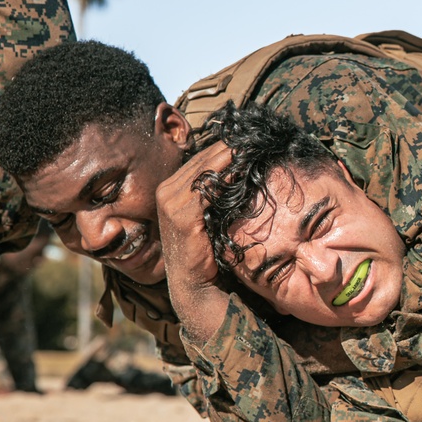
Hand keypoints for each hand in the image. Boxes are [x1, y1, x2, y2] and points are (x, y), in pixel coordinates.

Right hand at [155, 142, 233, 341]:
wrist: (199, 284)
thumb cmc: (211, 251)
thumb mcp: (214, 216)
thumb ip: (219, 193)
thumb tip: (242, 171)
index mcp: (174, 187)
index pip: (202, 158)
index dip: (226, 148)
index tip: (250, 138)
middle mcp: (167, 190)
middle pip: (204, 159)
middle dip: (229, 148)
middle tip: (254, 136)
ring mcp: (170, 200)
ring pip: (204, 168)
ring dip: (228, 156)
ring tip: (252, 145)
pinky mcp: (179, 213)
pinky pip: (205, 186)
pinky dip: (223, 175)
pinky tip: (242, 166)